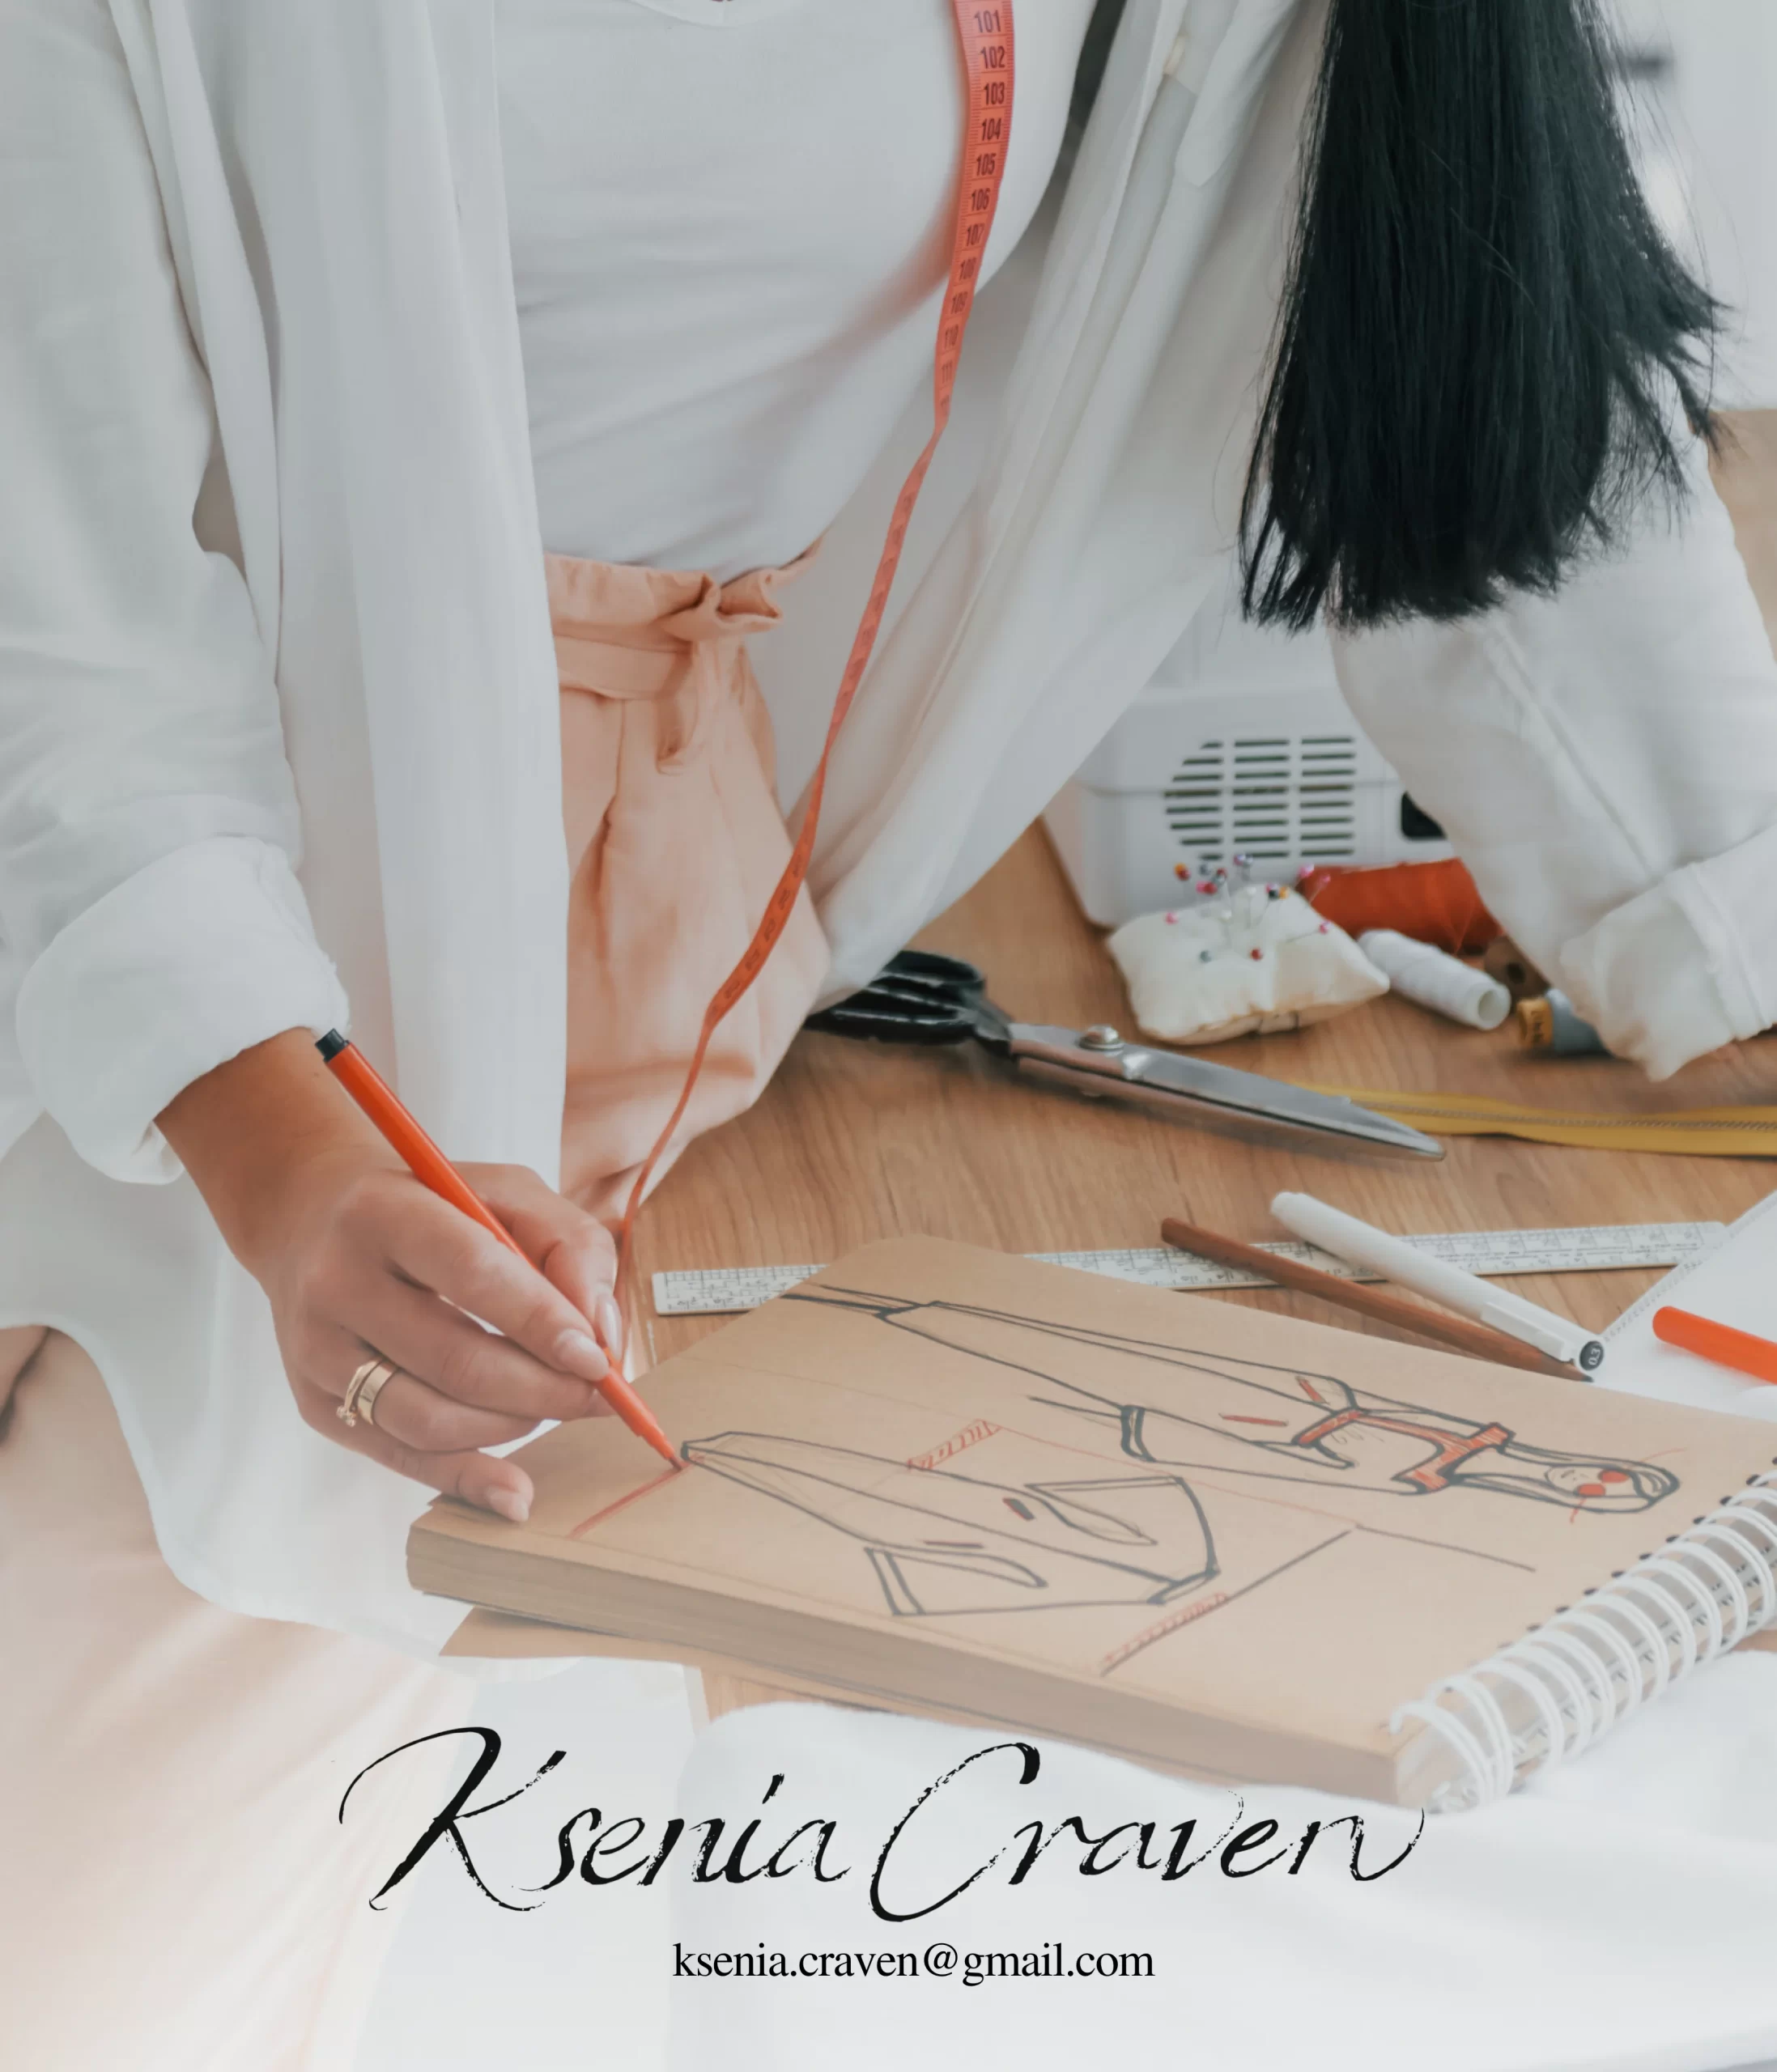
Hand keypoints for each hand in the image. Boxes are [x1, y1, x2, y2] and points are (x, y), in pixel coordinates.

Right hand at [159, 1030, 619, 1521]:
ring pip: (429, 1419)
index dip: (541, 1322)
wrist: (307, 1221)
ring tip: (554, 1407)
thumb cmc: (429, 1205)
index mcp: (383, 1211)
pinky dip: (466, 1478)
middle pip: (454, 1359)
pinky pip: (401, 1455)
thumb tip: (600, 1335)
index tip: (598, 1360)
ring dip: (512, 1425)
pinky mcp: (314, 1403)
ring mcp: (317, 1350)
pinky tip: (515, 1492)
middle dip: (543, 1389)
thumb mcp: (505, 1191)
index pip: (472, 1273)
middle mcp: (336, 1282)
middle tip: (597, 1396)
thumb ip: (569, 1245)